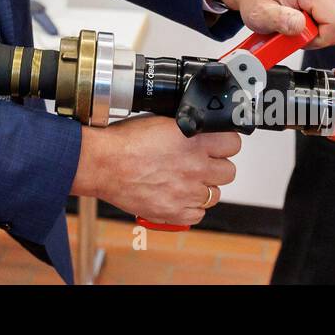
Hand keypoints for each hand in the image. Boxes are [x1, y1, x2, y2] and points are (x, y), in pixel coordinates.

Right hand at [70, 116, 239, 227]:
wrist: (102, 164)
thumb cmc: (123, 142)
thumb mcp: (160, 121)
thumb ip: (186, 127)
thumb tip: (199, 128)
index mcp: (194, 139)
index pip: (233, 143)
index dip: (224, 144)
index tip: (217, 146)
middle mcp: (196, 166)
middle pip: (229, 171)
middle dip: (216, 167)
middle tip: (200, 165)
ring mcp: (188, 192)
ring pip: (215, 195)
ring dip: (203, 188)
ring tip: (185, 182)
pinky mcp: (176, 212)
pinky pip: (198, 214)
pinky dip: (189, 207)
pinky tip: (176, 196)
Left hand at [216, 0, 334, 48]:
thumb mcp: (259, 12)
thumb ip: (279, 20)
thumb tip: (300, 26)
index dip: (319, 38)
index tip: (297, 35)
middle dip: (315, 35)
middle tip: (291, 30)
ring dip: (314, 30)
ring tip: (292, 22)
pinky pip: (331, 18)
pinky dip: (315, 24)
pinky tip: (298, 18)